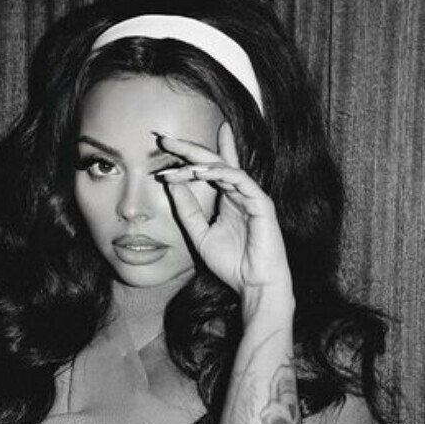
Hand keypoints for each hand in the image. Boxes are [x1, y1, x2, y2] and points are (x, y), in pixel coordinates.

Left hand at [156, 122, 293, 304]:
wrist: (255, 285)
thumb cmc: (232, 264)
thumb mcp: (200, 235)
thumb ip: (188, 211)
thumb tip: (172, 185)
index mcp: (228, 199)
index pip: (207, 170)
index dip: (187, 157)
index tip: (163, 149)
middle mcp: (239, 192)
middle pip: (214, 161)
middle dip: (189, 149)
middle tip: (165, 138)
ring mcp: (251, 195)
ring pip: (224, 168)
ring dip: (199, 163)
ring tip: (177, 162)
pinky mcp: (261, 202)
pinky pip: (239, 179)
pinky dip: (219, 173)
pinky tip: (199, 173)